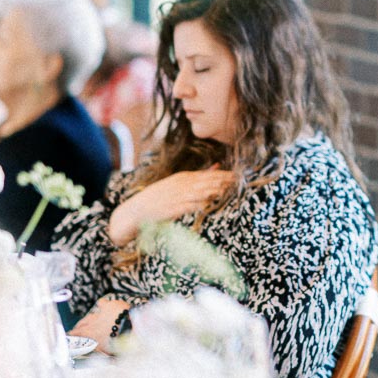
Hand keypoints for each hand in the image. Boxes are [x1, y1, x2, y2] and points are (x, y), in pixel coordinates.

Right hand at [69, 295, 128, 353]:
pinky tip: (102, 304)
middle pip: (82, 323)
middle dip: (79, 326)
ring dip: (88, 318)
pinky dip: (102, 305)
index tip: (68, 335)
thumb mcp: (107, 352)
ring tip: (87, 320)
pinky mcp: (110, 305)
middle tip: (76, 329)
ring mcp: (101, 313)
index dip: (72, 334)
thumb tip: (99, 356)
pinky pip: (102, 303)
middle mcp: (93, 323)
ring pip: (91, 315)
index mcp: (91, 334)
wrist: (130, 328)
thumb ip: (100, 351)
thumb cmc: (119, 344)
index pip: (77, 333)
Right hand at [108, 167, 234, 245]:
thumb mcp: (177, 183)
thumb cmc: (158, 199)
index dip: (225, 175)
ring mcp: (178, 196)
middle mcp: (182, 185)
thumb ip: (198, 176)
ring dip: (218, 190)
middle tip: (242, 181)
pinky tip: (214, 203)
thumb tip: (217, 165)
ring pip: (203, 191)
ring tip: (233, 190)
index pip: (210, 175)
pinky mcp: (174, 208)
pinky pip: (192, 205)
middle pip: (209, 182)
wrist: (135, 211)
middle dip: (226, 182)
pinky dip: (204, 203)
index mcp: (184, 177)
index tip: (241, 175)